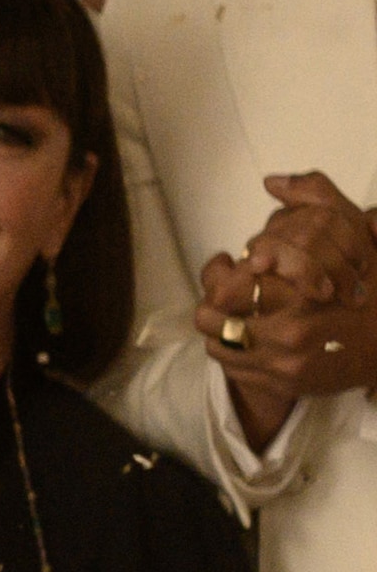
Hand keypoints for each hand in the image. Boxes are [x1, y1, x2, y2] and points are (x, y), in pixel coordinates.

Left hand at [195, 174, 376, 444]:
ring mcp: (288, 369)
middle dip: (211, 303)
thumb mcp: (352, 236)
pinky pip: (237, 371)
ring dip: (218, 329)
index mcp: (299, 298)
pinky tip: (246, 337)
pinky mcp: (289, 389)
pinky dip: (232, 354)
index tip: (229, 266)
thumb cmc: (370, 287)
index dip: (218, 278)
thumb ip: (316, 198)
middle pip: (212, 319)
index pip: (226, 290)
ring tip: (229, 314)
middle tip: (221, 291)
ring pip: (219, 346)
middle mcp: (289, 338)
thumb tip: (272, 182)